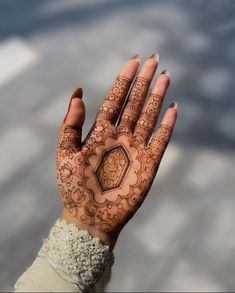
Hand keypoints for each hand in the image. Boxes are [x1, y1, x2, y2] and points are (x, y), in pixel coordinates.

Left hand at [56, 54, 176, 248]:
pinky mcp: (148, 164)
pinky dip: (167, 126)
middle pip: (134, 103)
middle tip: (154, 59)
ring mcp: (135, 149)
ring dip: (157, 97)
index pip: (115, 99)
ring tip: (165, 77)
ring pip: (149, 117)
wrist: (89, 217)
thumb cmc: (74, 188)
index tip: (133, 61)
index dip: (123, 80)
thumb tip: (78, 93)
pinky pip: (160, 141)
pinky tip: (173, 110)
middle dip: (144, 81)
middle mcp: (120, 136)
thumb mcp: (65, 153)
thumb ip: (71, 124)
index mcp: (100, 132)